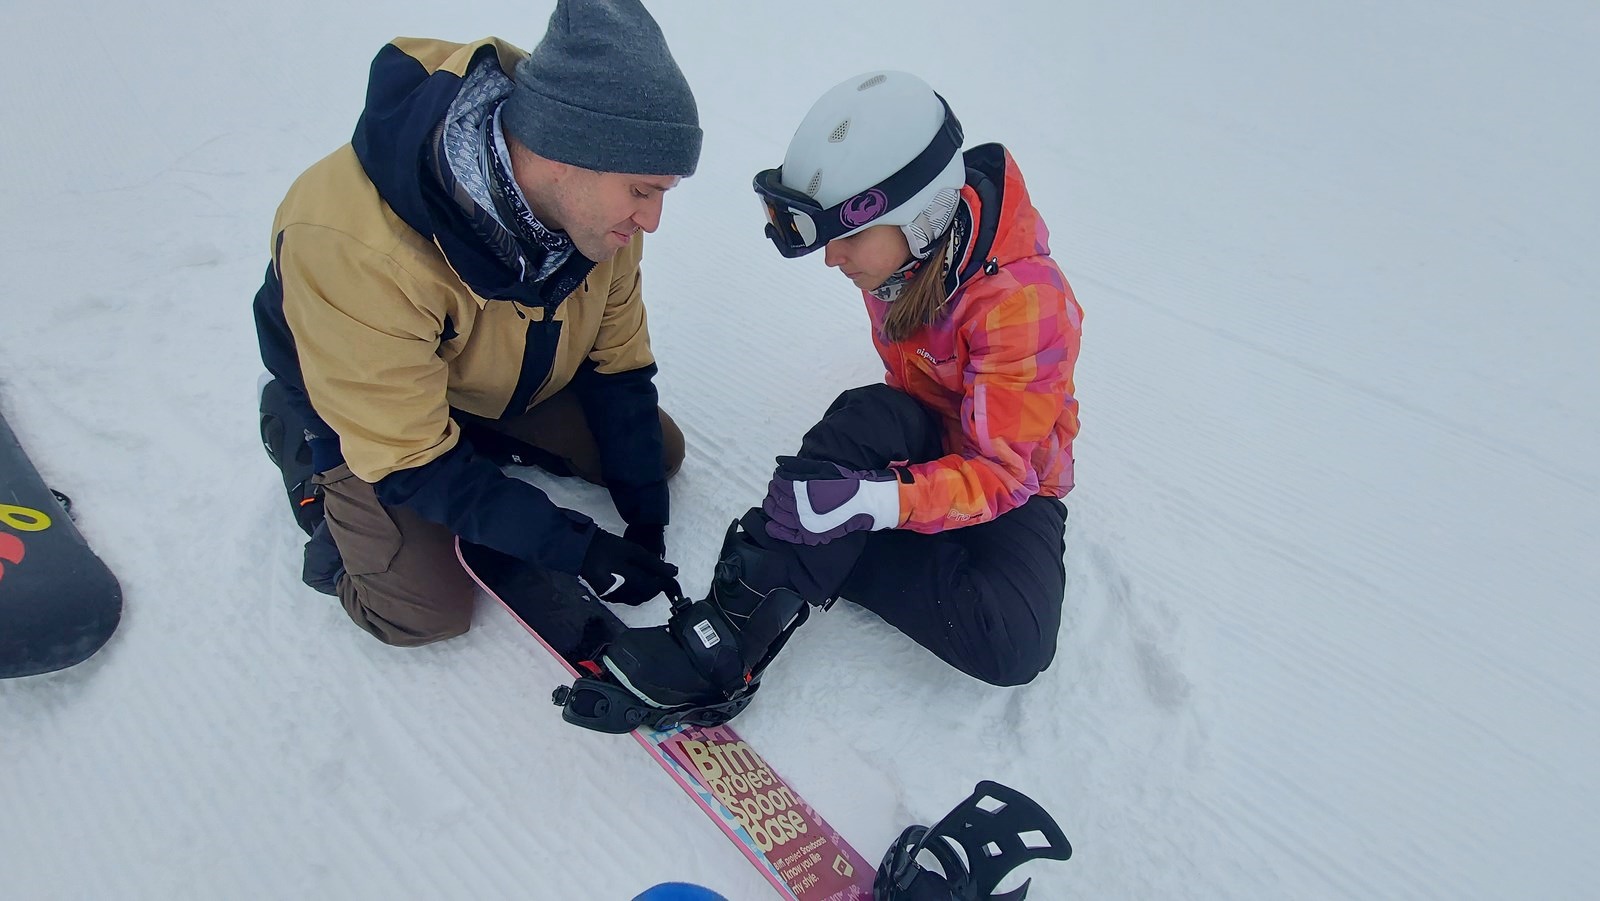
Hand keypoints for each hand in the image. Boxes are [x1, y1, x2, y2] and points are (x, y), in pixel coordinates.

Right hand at [580, 529, 678, 605]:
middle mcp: (619, 593)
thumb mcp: (634, 551)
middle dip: (655, 587)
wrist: (584, 549)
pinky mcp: (608, 597)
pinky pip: (627, 598)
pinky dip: (635, 592)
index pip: (651, 587)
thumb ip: (654, 563)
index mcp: (625, 579)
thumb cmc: (609, 547)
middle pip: (644, 596)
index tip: (670, 575)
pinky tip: (636, 582)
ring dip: (646, 590)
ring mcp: (612, 597)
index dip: (662, 582)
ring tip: (650, 577)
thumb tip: (673, 572)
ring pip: (636, 599)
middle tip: (660, 575)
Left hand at [762, 456, 902, 545]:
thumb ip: (799, 466)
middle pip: (777, 499)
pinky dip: (777, 530)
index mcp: (801, 489)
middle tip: (774, 489)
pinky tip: (771, 525)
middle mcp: (800, 506)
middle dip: (773, 492)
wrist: (862, 502)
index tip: (777, 479)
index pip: (780, 484)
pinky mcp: (809, 534)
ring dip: (772, 507)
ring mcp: (803, 522)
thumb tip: (780, 463)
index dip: (776, 480)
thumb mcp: (821, 469)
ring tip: (773, 502)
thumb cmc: (843, 483)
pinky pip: (788, 535)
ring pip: (779, 515)